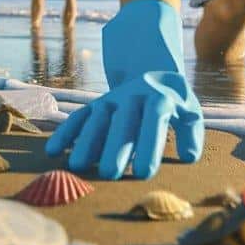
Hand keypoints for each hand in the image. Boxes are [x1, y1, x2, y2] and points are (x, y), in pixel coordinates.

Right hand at [45, 0, 203, 179]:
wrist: (152, 70)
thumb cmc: (173, 101)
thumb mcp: (189, 110)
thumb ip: (191, 132)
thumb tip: (189, 156)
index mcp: (159, 97)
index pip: (154, 119)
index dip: (149, 144)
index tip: (145, 172)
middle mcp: (133, 95)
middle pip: (123, 122)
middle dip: (115, 147)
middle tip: (110, 174)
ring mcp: (112, 98)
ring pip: (98, 118)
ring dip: (87, 141)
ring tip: (78, 166)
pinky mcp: (96, 103)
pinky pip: (79, 116)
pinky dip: (66, 131)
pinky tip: (53, 150)